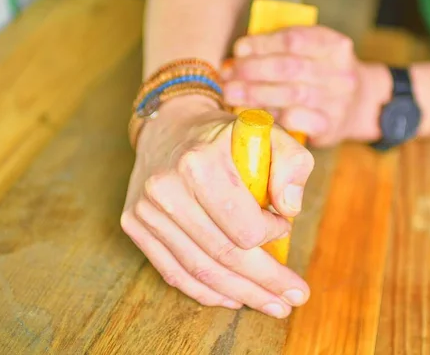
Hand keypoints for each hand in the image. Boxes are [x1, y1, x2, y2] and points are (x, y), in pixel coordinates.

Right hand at [121, 96, 313, 317]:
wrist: (170, 125)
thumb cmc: (224, 134)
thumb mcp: (268, 133)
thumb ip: (292, 164)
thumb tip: (290, 209)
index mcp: (200, 163)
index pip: (244, 226)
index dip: (273, 236)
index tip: (284, 227)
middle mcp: (166, 189)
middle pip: (224, 255)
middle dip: (265, 283)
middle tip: (294, 297)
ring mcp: (146, 210)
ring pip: (199, 270)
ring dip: (240, 293)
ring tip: (271, 304)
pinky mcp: (135, 224)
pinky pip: (172, 271)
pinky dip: (205, 291)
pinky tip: (232, 298)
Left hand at [222, 26, 390, 146]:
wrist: (360, 106)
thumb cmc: (322, 76)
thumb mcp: (313, 53)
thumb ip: (282, 50)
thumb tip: (237, 56)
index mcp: (335, 45)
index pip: (294, 38)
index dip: (262, 43)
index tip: (239, 49)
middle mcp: (340, 72)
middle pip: (289, 67)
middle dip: (253, 70)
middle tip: (228, 75)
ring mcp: (337, 101)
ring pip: (290, 94)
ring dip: (255, 93)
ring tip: (231, 93)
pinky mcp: (329, 126)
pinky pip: (296, 120)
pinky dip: (271, 114)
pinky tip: (253, 112)